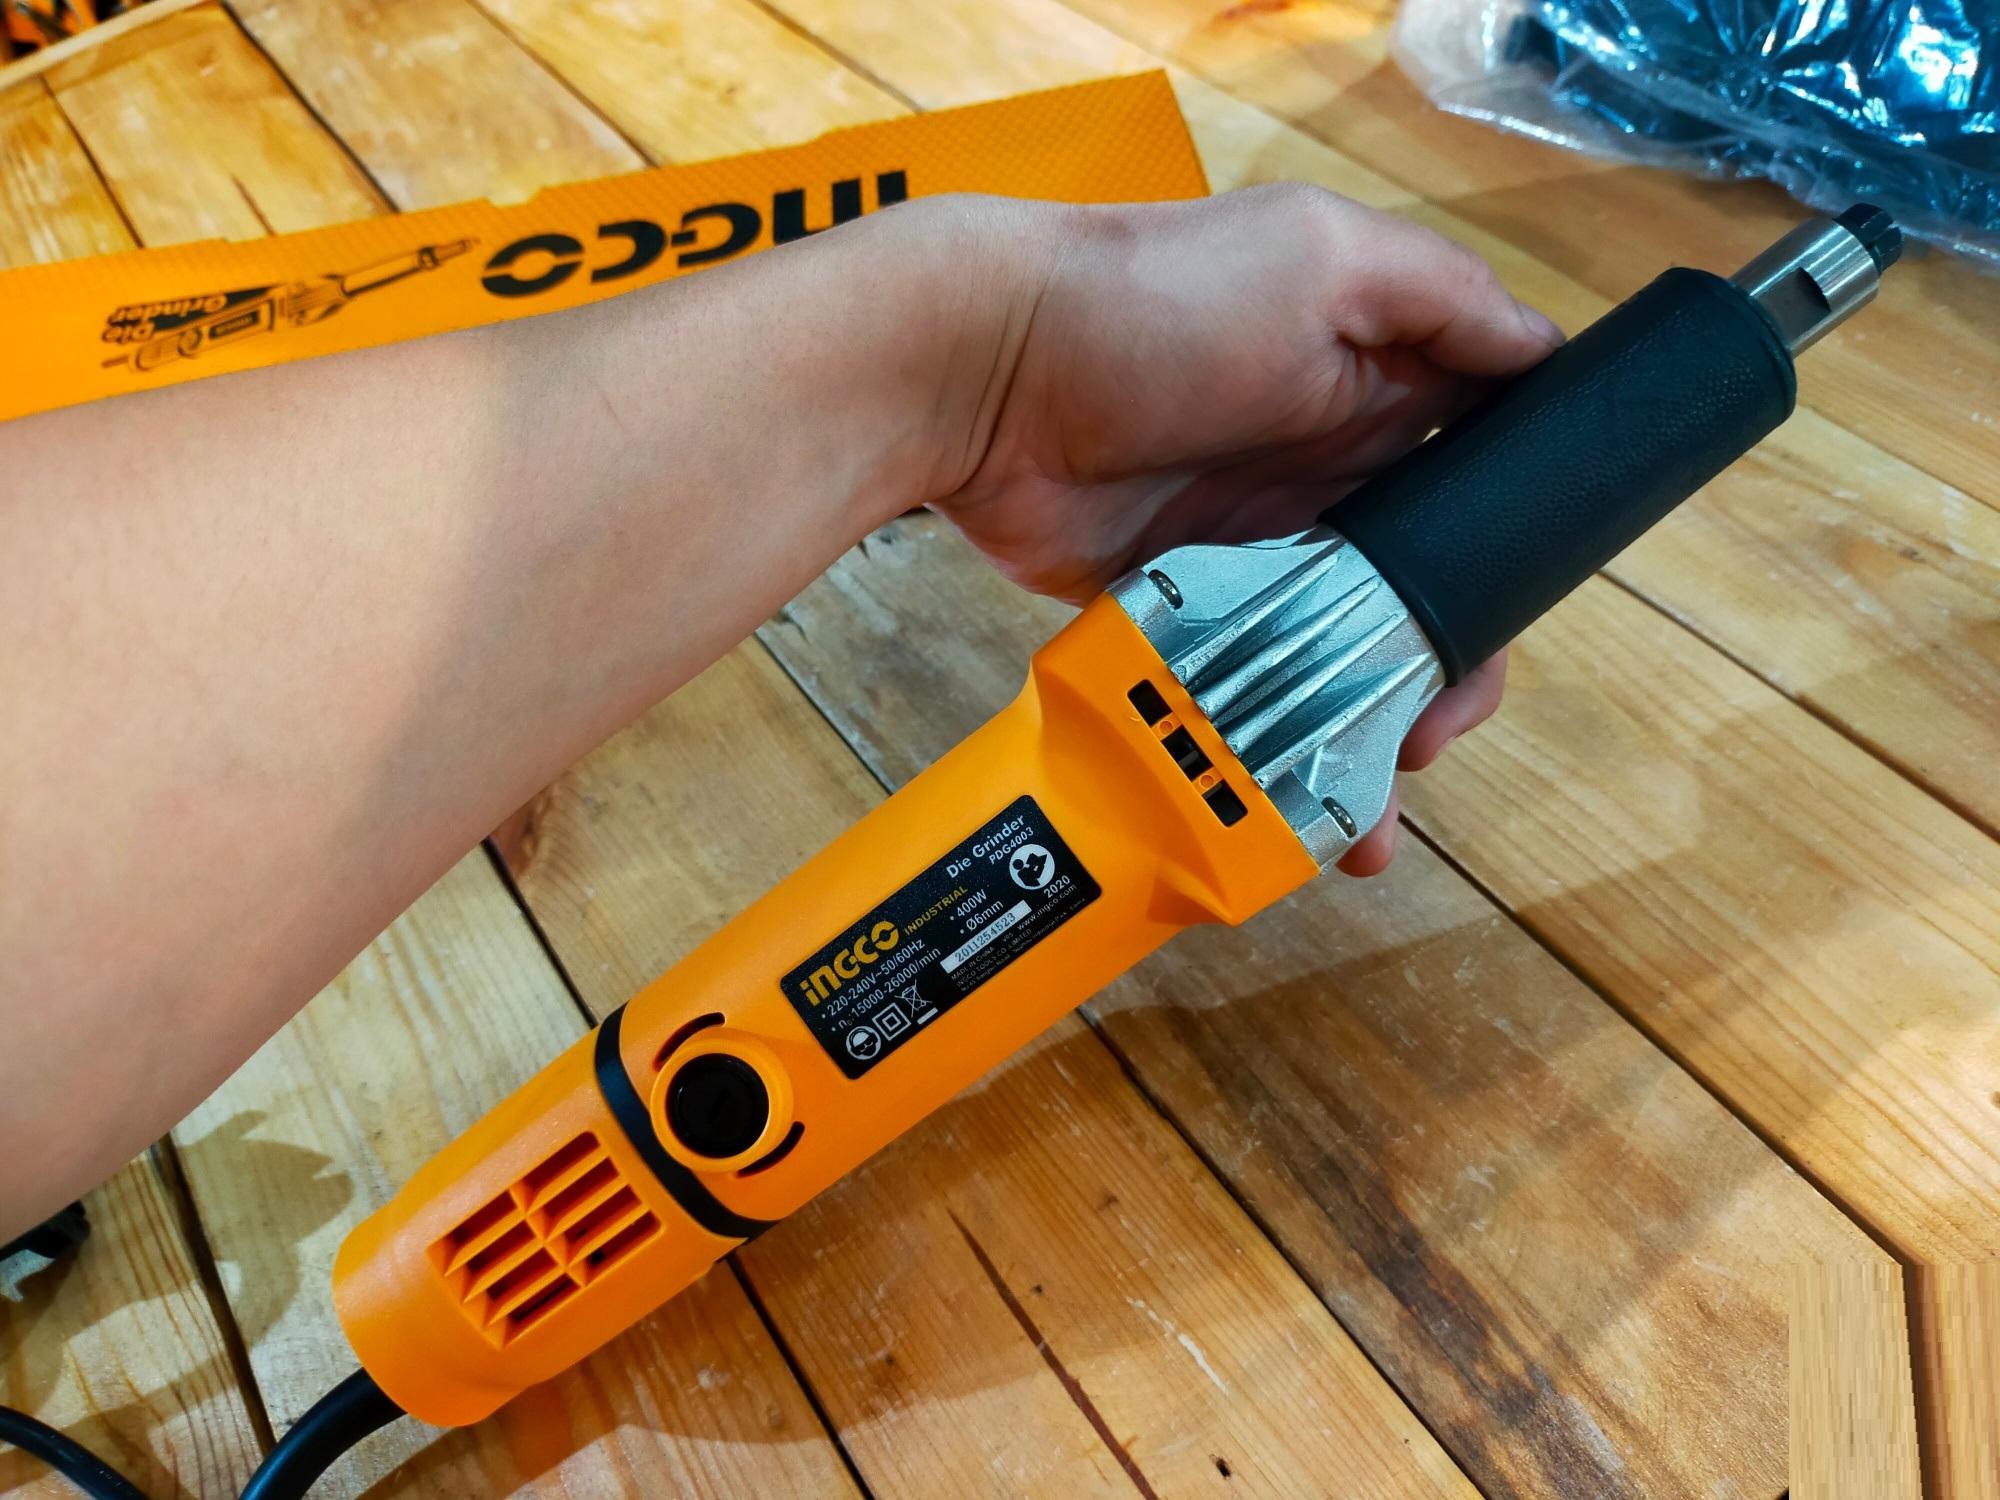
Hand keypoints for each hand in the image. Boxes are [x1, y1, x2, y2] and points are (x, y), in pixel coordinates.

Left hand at [915, 186, 1559, 874]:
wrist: (979, 376)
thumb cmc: (1155, 303)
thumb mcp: (1322, 260)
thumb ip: (1442, 301)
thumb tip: (1548, 353)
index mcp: (1377, 388)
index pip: (1482, 481)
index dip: (1510, 556)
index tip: (1508, 625)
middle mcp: (1328, 472)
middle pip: (1420, 593)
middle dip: (1441, 674)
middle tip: (1430, 737)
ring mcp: (1254, 547)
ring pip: (1340, 656)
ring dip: (1366, 736)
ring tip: (1365, 815)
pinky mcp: (1184, 606)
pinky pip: (1248, 686)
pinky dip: (1277, 748)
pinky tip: (1301, 810)